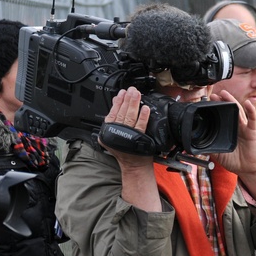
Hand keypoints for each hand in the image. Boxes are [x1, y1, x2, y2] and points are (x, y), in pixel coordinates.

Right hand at [100, 87, 161, 211]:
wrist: (134, 165)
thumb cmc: (125, 149)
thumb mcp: (115, 132)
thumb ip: (114, 118)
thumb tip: (116, 101)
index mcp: (109, 130)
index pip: (113, 113)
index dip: (118, 102)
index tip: (122, 93)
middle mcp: (117, 133)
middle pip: (122, 113)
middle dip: (127, 100)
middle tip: (131, 90)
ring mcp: (128, 136)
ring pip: (130, 117)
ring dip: (134, 104)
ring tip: (137, 94)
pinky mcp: (138, 139)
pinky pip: (140, 126)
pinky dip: (143, 116)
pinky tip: (145, 108)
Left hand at [210, 89, 255, 195]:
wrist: (247, 169)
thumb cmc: (235, 161)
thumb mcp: (218, 155)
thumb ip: (210, 149)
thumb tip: (196, 147)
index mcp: (228, 130)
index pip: (222, 116)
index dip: (216, 108)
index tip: (208, 101)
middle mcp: (236, 127)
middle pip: (230, 110)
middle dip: (222, 101)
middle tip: (214, 94)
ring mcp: (245, 128)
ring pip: (239, 111)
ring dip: (233, 101)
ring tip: (226, 94)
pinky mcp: (252, 132)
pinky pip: (252, 120)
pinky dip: (251, 111)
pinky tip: (248, 103)